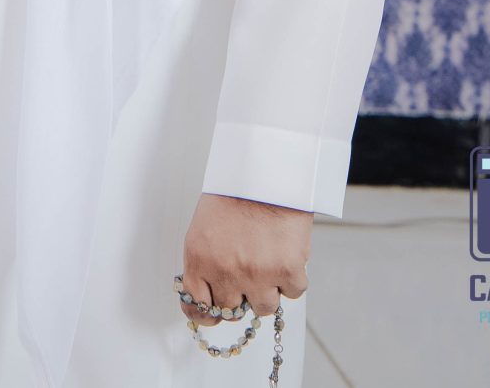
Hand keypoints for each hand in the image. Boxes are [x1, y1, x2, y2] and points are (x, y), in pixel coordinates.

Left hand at [179, 193, 312, 323]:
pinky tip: (286, 257)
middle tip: (246, 279)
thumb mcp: (204, 227)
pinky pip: (292, 292)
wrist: (266, 175)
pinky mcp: (287, 271)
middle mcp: (225, 271)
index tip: (212, 314)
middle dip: (239, 297)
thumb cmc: (234, 195)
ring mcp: (257, 274)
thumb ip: (205, 261)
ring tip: (268, 264)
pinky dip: (292, 279)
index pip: (196, 304)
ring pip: (264, 307)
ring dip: (267, 291)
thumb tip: (210, 292)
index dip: (206, 313)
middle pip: (232, 310)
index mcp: (199, 258)